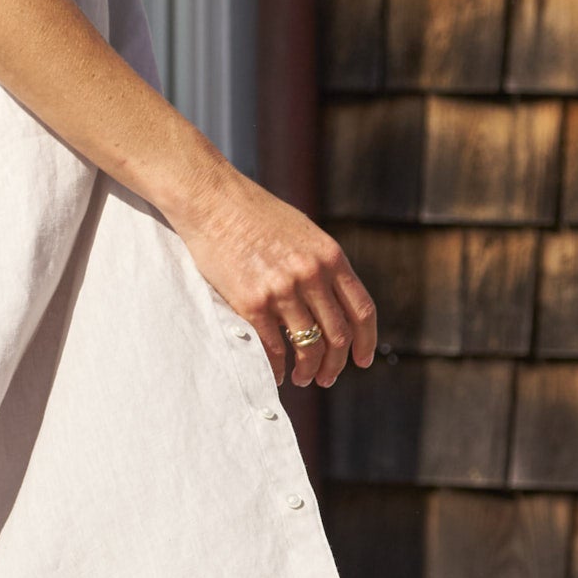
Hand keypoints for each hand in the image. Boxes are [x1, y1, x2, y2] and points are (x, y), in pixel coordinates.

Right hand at [168, 167, 377, 387]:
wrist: (212, 200)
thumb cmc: (253, 214)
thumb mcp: (302, 232)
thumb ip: (320, 264)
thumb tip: (331, 300)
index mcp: (330, 256)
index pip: (362, 310)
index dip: (365, 342)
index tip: (361, 360)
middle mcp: (312, 274)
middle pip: (338, 335)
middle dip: (335, 364)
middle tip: (327, 377)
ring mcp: (283, 290)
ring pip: (309, 346)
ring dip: (309, 370)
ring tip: (303, 378)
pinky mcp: (252, 302)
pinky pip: (273, 348)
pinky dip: (277, 367)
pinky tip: (276, 372)